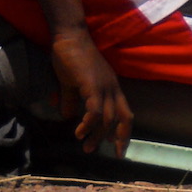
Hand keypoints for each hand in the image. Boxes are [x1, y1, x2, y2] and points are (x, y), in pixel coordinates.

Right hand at [49, 30, 130, 155]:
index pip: (125, 114)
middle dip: (118, 138)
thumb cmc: (69, 57)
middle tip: (111, 154)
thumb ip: (71, 99)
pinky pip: (95, 110)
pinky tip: (79, 132)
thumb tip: (66, 115)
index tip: (118, 148)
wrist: (68, 37)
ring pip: (108, 118)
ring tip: (86, 146)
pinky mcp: (93, 85)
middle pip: (123, 119)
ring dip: (97, 135)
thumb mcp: (70, 83)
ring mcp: (104, 87)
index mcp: (112, 89)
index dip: (123, 132)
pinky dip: (88, 123)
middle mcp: (113, 89)